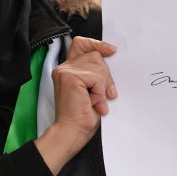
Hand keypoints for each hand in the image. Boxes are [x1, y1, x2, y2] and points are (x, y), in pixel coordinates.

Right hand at [35, 37, 117, 174]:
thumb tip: (112, 59)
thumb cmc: (83, 115)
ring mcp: (65, 71)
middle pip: (96, 56)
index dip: (96, 44)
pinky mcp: (70, 77)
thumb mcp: (94, 89)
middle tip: (107, 95)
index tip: (111, 51)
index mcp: (68, 69)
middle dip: (107, 75)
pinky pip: (97, 77)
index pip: (81, 44)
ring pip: (99, 66)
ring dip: (103, 85)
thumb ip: (97, 74)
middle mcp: (64, 68)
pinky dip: (100, 92)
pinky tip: (92, 102)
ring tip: (97, 101)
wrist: (73, 132)